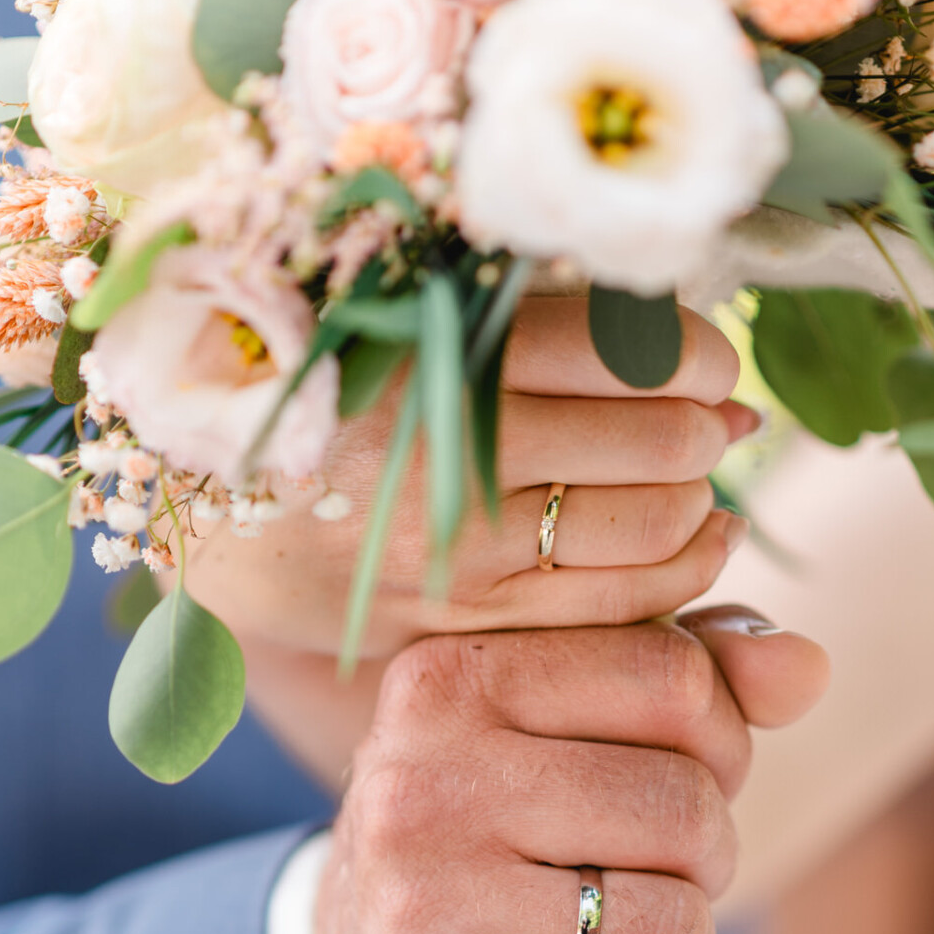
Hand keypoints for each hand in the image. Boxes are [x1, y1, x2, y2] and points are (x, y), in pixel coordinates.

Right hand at [183, 298, 750, 662]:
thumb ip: (550, 323)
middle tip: (700, 417)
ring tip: (685, 473)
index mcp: (437, 351)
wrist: (214, 511)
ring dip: (698, 493)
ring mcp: (462, 549)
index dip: (697, 352)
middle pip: (662, 439)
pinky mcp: (470, 620)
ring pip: (657, 523)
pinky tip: (695, 536)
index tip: (701, 358)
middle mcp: (453, 454)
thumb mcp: (415, 313)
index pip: (632, 348)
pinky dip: (687, 563)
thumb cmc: (329, 389)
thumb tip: (719, 378)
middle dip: (704, 424)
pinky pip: (628, 602)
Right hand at [316, 609, 828, 933]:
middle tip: (646, 872)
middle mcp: (417, 784)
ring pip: (674, 932)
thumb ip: (692, 674)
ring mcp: (417, 911)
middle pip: (685, 809)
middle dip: (704, 856)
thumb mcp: (563, 725)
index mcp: (447, 680)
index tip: (682, 771)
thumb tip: (809, 667)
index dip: (721, 737)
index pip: (674, 679)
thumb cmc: (493, 829)